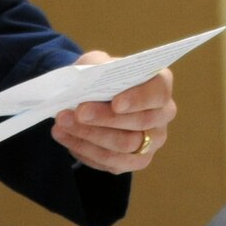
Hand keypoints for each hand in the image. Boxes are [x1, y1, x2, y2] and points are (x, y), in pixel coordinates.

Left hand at [51, 57, 176, 173]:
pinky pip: (111, 161)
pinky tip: (65, 136)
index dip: (139, 99)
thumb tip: (86, 83)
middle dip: (106, 119)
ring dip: (90, 135)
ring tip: (63, 123)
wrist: (94, 98)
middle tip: (79, 112)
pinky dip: (84, 149)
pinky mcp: (135, 160)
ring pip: (124, 146)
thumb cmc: (100, 78)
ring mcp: (152, 141)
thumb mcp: (97, 63)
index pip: (158, 93)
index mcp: (160, 85)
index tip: (116, 103)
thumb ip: (94, 67)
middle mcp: (162, 114)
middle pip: (141, 122)